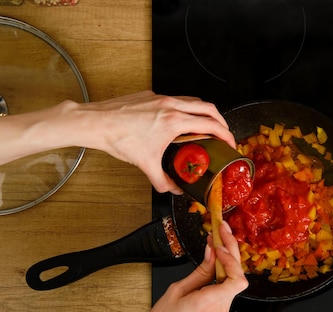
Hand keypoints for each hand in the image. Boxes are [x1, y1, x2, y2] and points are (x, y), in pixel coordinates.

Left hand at [77, 91, 235, 192]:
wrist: (96, 122)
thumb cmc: (119, 139)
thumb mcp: (145, 164)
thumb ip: (163, 180)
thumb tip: (174, 189)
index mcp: (174, 121)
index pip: (210, 124)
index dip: (225, 133)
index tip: (230, 142)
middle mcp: (170, 105)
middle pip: (207, 107)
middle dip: (220, 119)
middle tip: (223, 132)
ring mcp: (160, 98)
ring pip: (192, 100)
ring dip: (203, 112)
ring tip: (205, 126)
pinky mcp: (151, 95)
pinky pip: (175, 100)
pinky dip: (184, 109)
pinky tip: (178, 123)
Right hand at [137, 221, 247, 311]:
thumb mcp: (177, 291)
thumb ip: (200, 271)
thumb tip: (211, 253)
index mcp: (210, 302)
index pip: (237, 278)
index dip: (231, 258)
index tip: (219, 245)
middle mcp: (220, 308)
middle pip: (237, 275)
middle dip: (231, 250)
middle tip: (222, 230)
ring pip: (233, 280)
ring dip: (227, 260)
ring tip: (216, 241)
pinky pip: (226, 288)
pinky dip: (222, 272)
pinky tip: (213, 261)